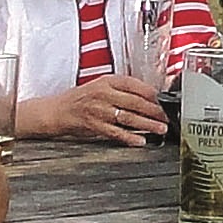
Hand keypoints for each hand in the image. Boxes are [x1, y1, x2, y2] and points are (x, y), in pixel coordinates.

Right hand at [26, 73, 168, 144]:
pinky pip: (115, 132)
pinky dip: (129, 137)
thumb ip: (121, 91)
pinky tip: (140, 141)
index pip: (135, 84)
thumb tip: (148, 98)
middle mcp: (103, 93)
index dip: (152, 94)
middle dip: (154, 111)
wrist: (56, 110)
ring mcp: (98, 109)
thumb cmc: (80, 99)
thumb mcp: (100, 87)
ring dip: (147, 124)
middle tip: (166, 118)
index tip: (164, 101)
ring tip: (160, 129)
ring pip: (128, 117)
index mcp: (107, 81)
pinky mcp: (93, 125)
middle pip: (135, 102)